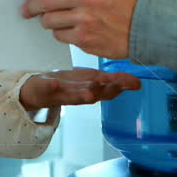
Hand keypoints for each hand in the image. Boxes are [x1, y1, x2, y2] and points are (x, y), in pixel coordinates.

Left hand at [7, 0, 140, 58]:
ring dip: (50, 21)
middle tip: (26, 10)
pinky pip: (61, 37)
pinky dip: (63, 34)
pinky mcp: (86, 39)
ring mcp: (84, 20)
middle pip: (43, 1)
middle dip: (30, 7)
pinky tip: (75, 30)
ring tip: (61, 19)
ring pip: (50, 21)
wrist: (148, 24)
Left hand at [18, 67, 141, 109]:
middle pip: (93, 95)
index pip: (109, 89)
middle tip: (114, 86)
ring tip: (89, 93)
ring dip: (82, 95)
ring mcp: (62, 94)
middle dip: (103, 91)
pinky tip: (53, 82)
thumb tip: (137, 82)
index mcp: (91, 89)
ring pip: (74, 96)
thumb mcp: (93, 80)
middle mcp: (79, 95)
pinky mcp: (45, 90)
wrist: (40, 92)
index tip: (135, 84)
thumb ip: (113, 81)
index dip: (122, 86)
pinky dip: (51, 86)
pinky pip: (48, 89)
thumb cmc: (69, 85)